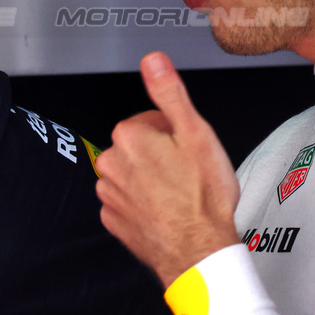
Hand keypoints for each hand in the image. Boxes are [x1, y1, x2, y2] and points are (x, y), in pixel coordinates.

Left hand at [95, 51, 241, 287]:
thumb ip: (170, 93)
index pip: (150, 120)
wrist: (199, 252)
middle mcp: (111, 164)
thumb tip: (153, 61)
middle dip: (159, 155)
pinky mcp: (113, 221)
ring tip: (178, 195)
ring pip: (132, 174)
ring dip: (150, 180)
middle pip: (138, 147)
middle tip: (186, 173)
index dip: (173, 133)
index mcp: (129, 137)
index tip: (187, 150)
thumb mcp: (196, 134)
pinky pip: (127, 202)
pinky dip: (143, 205)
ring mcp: (110, 195)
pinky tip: (165, 212)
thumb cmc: (203, 198)